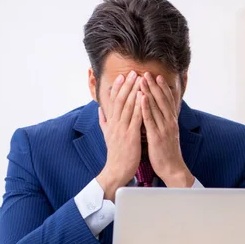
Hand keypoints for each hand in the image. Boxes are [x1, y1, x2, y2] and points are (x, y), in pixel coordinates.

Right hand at [96, 70, 142, 200]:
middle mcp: (115, 124)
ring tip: (139, 79)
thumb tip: (100, 111)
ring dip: (133, 91)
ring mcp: (122, 129)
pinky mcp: (130, 136)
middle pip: (120, 100)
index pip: (113, 101)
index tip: (122, 76)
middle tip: (132, 72)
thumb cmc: (115, 154)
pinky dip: (139, 107)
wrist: (115, 171)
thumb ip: (104, 122)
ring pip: (127, 107)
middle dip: (127, 85)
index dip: (118, 88)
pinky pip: (135, 119)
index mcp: (111, 123)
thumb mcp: (107, 136)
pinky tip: (144, 97)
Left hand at [139, 72, 194, 187]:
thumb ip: (164, 123)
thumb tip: (159, 114)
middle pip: (162, 100)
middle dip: (154, 85)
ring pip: (156, 106)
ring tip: (142, 80)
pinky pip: (150, 119)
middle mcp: (170, 122)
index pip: (168, 100)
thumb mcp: (167, 134)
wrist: (173, 169)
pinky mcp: (157, 136)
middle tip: (147, 73)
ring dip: (149, 92)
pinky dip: (146, 107)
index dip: (162, 87)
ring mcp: (164, 128)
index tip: (157, 76)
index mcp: (171, 121)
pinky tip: (141, 98)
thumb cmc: (167, 152)